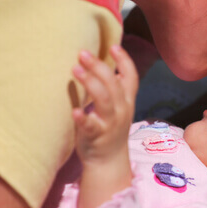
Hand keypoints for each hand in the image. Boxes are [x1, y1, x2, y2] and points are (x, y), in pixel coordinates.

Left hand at [72, 45, 137, 164]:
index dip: (125, 61)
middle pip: (114, 84)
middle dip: (99, 66)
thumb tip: (109, 67)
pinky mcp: (96, 136)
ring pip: (104, 99)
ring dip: (90, 83)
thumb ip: (116, 89)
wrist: (109, 161)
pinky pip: (91, 125)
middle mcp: (122, 109)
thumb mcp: (119, 107)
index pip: (131, 77)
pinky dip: (83, 118)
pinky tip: (74, 111)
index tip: (113, 46)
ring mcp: (110, 123)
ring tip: (75, 69)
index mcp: (127, 101)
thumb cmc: (110, 129)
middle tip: (82, 53)